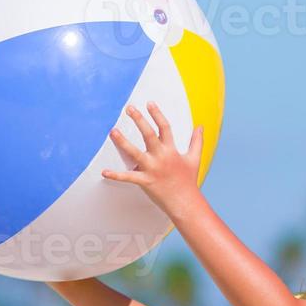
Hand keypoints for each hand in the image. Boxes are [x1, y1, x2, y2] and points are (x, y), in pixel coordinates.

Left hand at [102, 102, 205, 218]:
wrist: (186, 202)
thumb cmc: (188, 181)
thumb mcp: (195, 158)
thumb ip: (196, 141)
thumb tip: (201, 127)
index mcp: (172, 150)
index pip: (164, 127)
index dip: (157, 114)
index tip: (149, 103)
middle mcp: (161, 157)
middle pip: (148, 134)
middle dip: (139, 120)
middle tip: (129, 108)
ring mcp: (152, 169)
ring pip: (134, 152)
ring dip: (122, 142)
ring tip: (113, 131)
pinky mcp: (145, 181)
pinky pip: (128, 177)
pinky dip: (116, 175)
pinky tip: (105, 172)